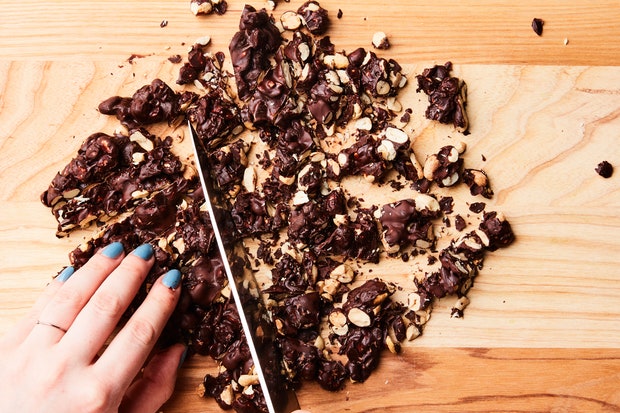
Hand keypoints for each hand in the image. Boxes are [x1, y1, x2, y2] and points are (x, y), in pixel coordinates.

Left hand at [0, 242, 182, 412]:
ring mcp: (30, 357)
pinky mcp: (5, 350)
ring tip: (116, 249)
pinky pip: (38, 308)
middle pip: (107, 307)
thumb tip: (176, 349)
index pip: (140, 332)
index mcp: (98, 395)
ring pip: (70, 298)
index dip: (160, 302)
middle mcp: (64, 371)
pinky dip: (57, 286)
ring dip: (96, 268)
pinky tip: (74, 272)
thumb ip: (152, 391)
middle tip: (146, 253)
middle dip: (131, 274)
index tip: (172, 280)